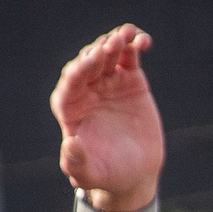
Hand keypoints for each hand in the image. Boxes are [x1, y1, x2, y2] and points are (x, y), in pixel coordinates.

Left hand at [52, 25, 166, 211]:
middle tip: (111, 47)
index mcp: (69, 106)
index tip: (92, 62)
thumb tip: (69, 144)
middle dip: (98, 52)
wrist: (136, 172)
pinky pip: (129, 54)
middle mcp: (86, 89)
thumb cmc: (107, 174)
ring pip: (108, 52)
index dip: (80, 69)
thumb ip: (77, 163)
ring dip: (116, 41)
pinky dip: (134, 44)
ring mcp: (108, 81)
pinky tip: (143, 41)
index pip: (70, 81)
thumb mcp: (90, 174)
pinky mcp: (129, 78)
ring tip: (127, 37)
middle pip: (88, 62)